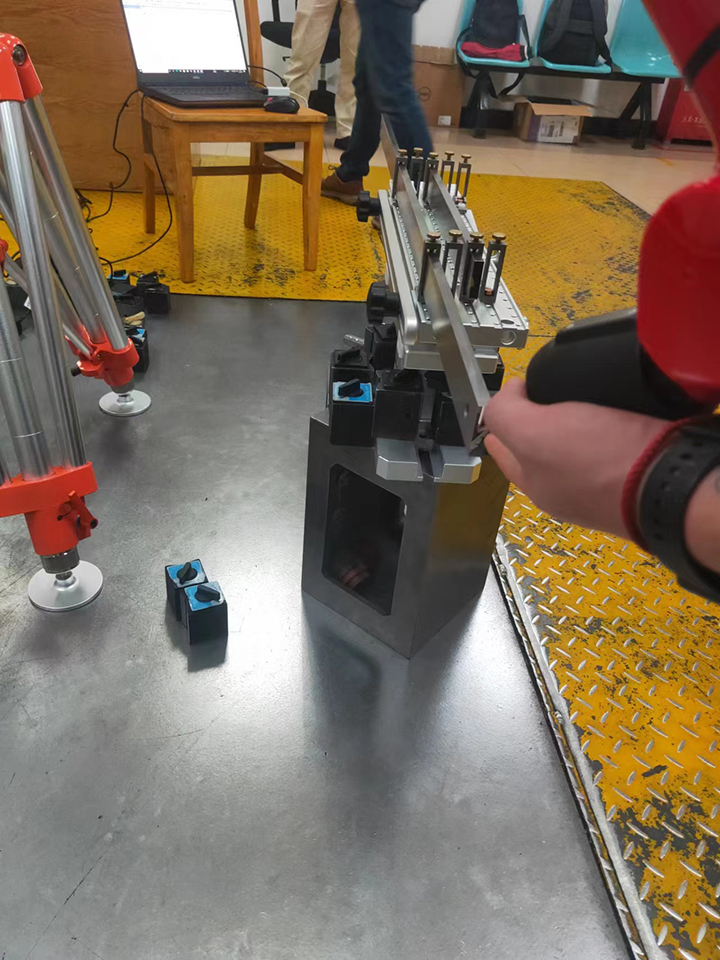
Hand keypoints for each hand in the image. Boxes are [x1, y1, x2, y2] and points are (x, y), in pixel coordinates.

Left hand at [483, 379, 669, 537]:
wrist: (671, 479)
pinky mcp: (638, 464)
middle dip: (536, 414)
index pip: (504, 444)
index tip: (517, 386)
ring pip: (579, 439)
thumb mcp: (533, 434)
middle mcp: (568, 486)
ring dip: (576, 413)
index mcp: (535, 482)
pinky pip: (614, 436)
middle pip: (541, 443)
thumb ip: (506, 414)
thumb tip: (508, 392)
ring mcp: (605, 478)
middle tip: (545, 386)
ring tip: (580, 390)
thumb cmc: (601, 465)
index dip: (504, 411)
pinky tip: (613, 403)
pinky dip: (609, 417)